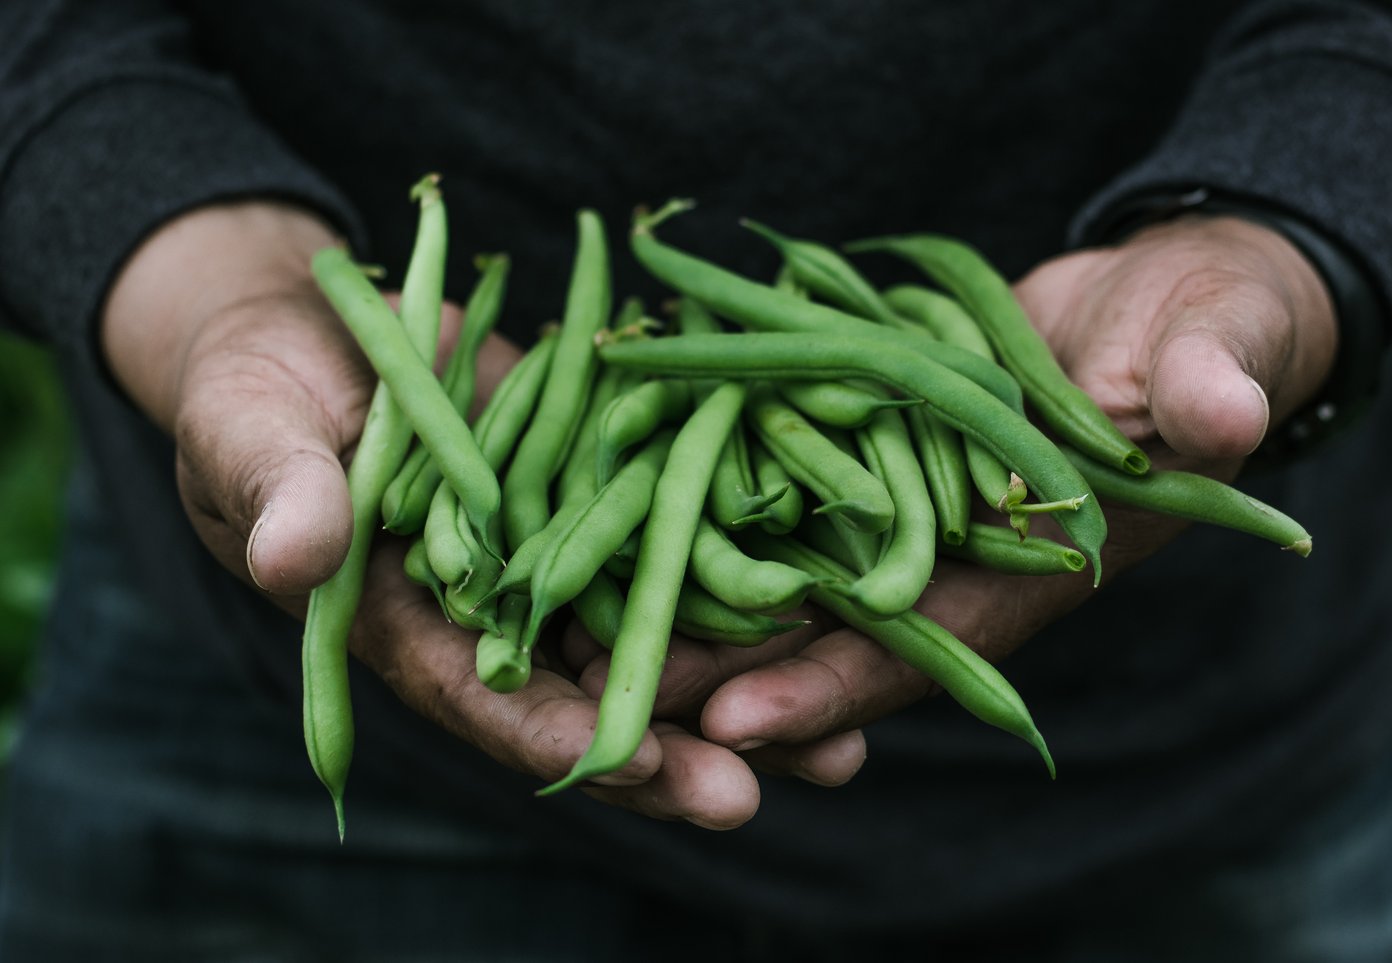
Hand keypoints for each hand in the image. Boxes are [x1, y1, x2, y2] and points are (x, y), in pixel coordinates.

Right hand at [100, 201, 761, 829]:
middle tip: (755, 788)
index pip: (483, 698)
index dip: (556, 733)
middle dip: (670, 748)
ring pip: (654, 636)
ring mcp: (558, 554)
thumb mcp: (248, 432)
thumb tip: (294, 555)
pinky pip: (679, 540)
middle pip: (589, 693)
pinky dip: (743, 579)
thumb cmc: (256, 390)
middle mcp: (496, 610)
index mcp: (407, 624)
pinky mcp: (604, 491)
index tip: (634, 762)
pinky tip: (826, 612)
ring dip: (735, 689)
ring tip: (832, 743)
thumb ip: (277, 493)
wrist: (323, 323)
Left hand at [667, 215, 1336, 758]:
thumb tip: (1215, 410)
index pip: (921, 642)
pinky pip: (776, 480)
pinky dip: (705, 499)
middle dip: (721, 669)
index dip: (835, 681)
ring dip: (687, 597)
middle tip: (605, 693)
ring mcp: (899, 502)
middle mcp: (948, 553)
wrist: (1163, 309)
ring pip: (780, 565)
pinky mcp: (862, 442)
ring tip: (577, 629)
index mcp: (1030, 567)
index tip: (737, 717)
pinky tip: (617, 507)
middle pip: (820, 627)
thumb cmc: (1208, 336)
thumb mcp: (1218, 351)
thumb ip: (1209, 386)